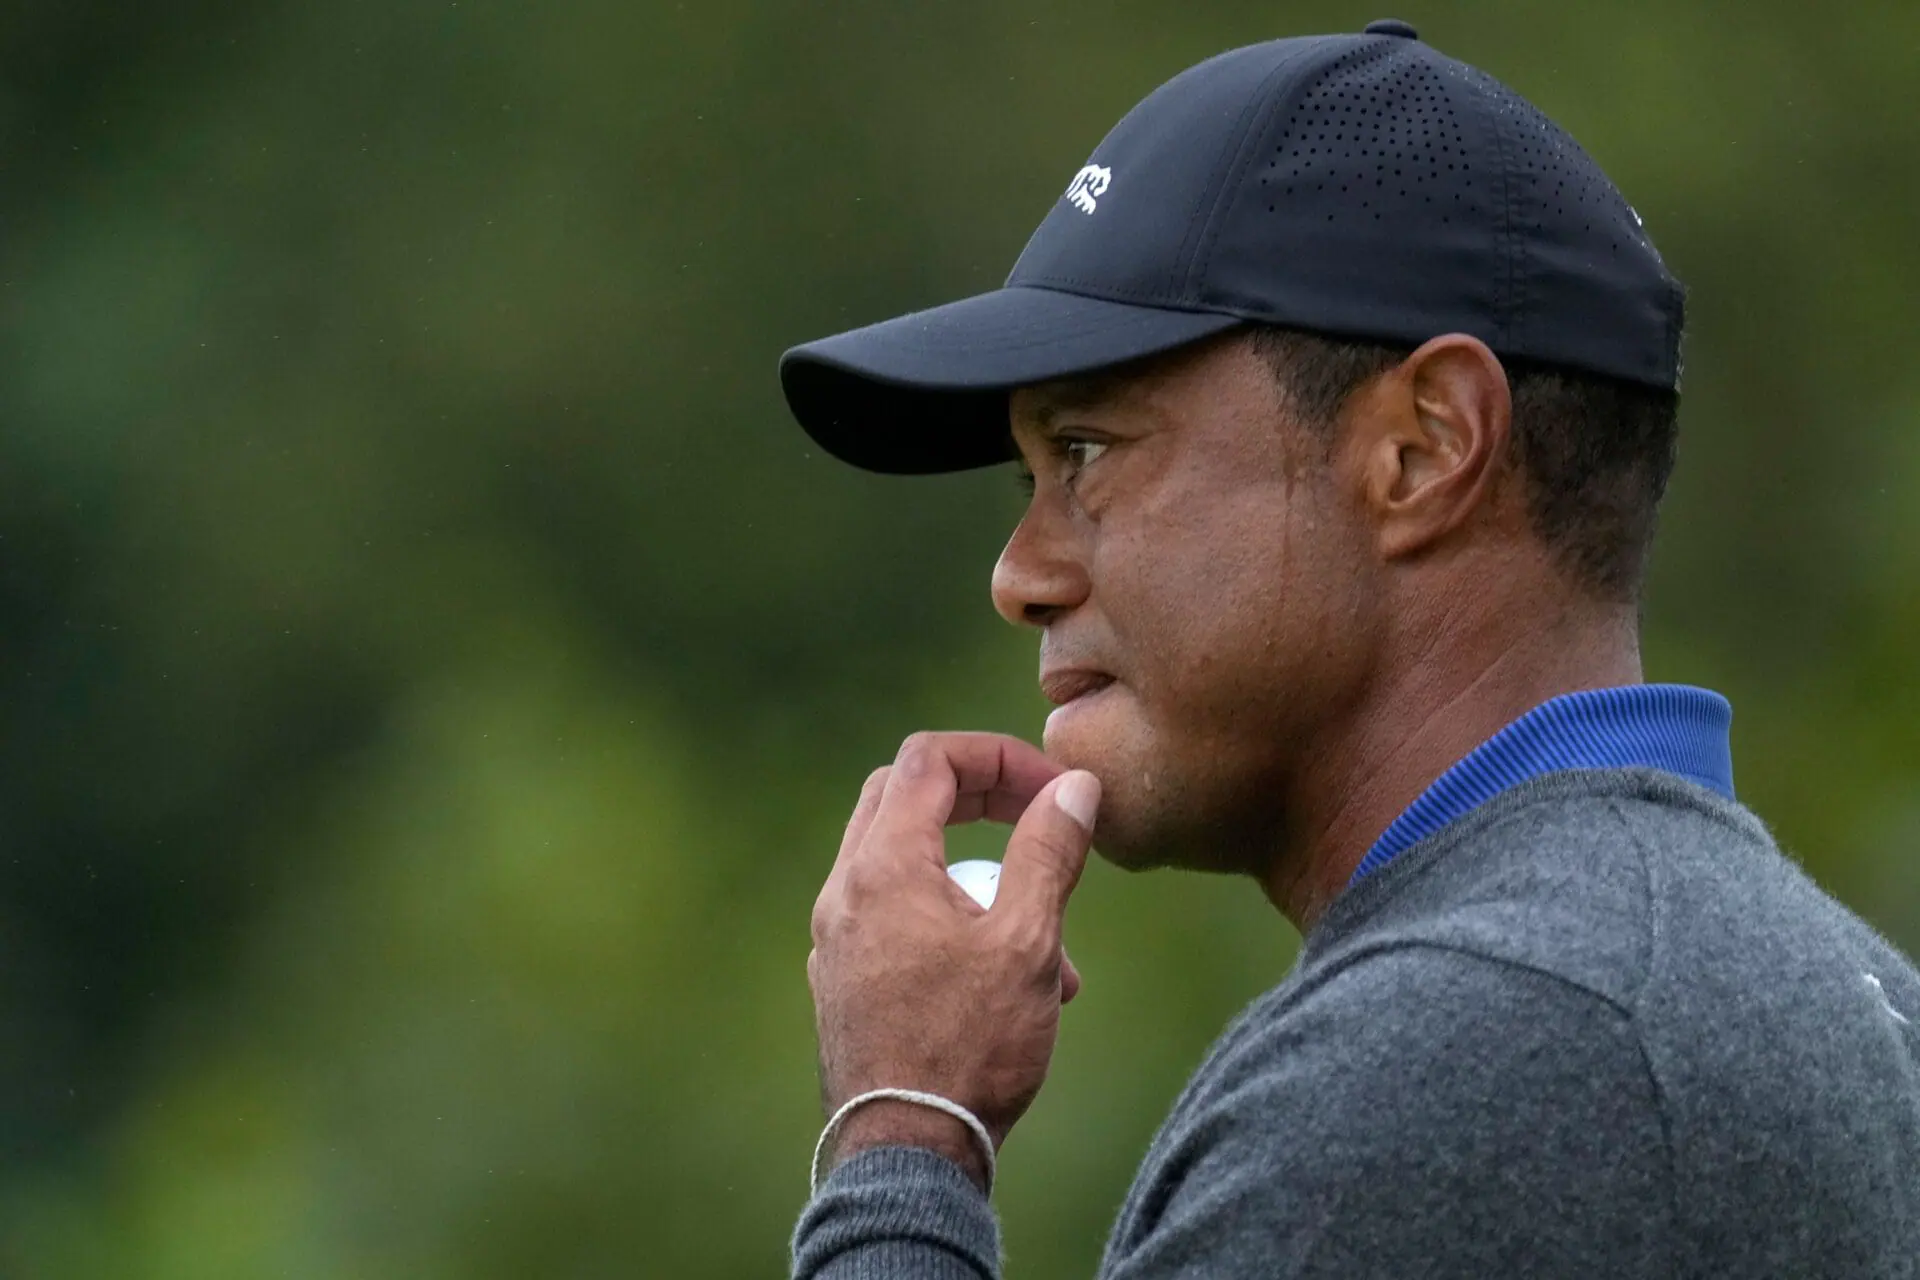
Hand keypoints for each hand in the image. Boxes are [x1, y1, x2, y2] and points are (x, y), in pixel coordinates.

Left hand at [807, 732, 1100, 1187]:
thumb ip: (1048, 852)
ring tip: (1047, 939)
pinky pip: (895, 917)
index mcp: (882, 866)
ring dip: (976, 873)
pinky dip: (949, 917)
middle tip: (1038, 819)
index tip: (1053, 788)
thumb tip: (1074, 788)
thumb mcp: (1027, 942)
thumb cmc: (968, 1048)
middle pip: (904, 797)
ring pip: (904, 863)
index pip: (929, 759)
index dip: (998, 755)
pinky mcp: (843, 980)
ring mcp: (835, 938)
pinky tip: (1006, 979)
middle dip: (979, 798)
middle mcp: (843, 893)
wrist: (907, 1154)